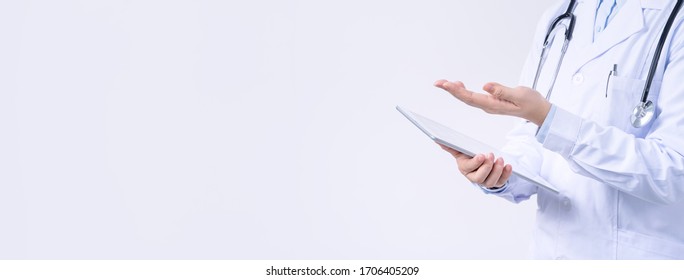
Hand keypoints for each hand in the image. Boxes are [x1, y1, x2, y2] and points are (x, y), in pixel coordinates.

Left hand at [434, 80, 550, 125]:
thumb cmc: (531, 102)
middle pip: (465, 98)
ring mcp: (489, 105)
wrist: (538, 110)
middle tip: (438, 82)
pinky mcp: (491, 102)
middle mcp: (488, 106)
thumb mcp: (519, 95)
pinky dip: (463, 91)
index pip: (470, 97)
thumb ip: (502, 91)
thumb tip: (485, 86)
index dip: (456, 91)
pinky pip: (472, 97)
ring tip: (444, 83)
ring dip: (455, 90)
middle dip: (451, 90)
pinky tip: (458, 86)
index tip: (445, 84)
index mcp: (493, 105)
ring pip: (467, 97)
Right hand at [438, 144, 511, 188]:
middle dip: (486, 167)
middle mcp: (474, 178)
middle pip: (479, 178)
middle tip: (491, 155)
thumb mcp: (461, 151)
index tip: (481, 155)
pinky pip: (501, 181)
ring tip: (500, 159)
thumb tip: (437, 141)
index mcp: (464, 169)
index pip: (468, 168)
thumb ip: (451, 146)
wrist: (481, 165)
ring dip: (497, 170)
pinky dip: (506, 174)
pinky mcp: (496, 182)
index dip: (475, 163)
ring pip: (491, 181)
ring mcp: (485, 181)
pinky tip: (508, 166)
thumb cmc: (470, 157)